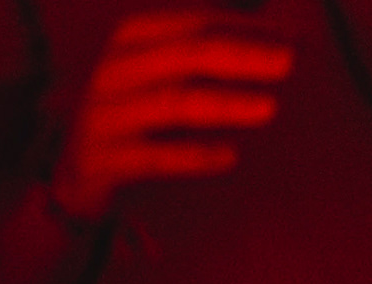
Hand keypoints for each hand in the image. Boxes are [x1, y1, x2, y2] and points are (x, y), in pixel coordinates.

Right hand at [50, 11, 292, 222]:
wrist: (77, 173)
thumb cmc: (137, 113)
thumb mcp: (163, 70)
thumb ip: (208, 50)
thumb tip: (286, 31)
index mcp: (131, 36)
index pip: (200, 23)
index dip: (250, 27)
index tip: (295, 37)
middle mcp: (113, 70)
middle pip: (190, 54)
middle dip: (244, 56)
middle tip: (289, 64)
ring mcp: (102, 116)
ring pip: (175, 103)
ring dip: (226, 104)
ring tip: (268, 109)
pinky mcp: (99, 160)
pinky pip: (155, 157)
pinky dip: (194, 156)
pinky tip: (229, 157)